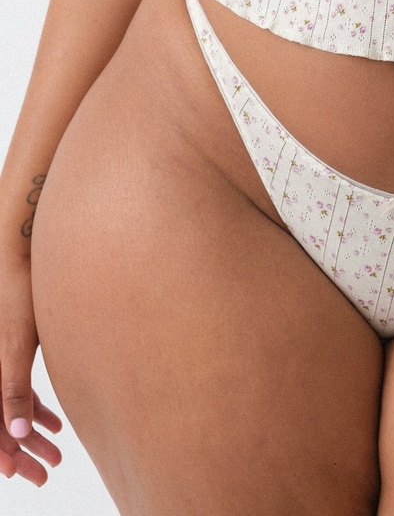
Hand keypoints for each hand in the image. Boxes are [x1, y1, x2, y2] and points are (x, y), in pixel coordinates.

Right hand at [1, 254, 63, 484]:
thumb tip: (15, 432)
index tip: (16, 474)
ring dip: (30, 434)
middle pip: (0, 421)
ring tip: (57, 456)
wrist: (18, 251)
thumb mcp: (16, 342)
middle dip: (20, 451)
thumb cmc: (17, 291)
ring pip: (10, 409)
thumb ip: (12, 386)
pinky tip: (56, 424)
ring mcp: (0, 361)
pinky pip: (17, 389)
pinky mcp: (12, 350)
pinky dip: (34, 410)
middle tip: (45, 474)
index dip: (0, 453)